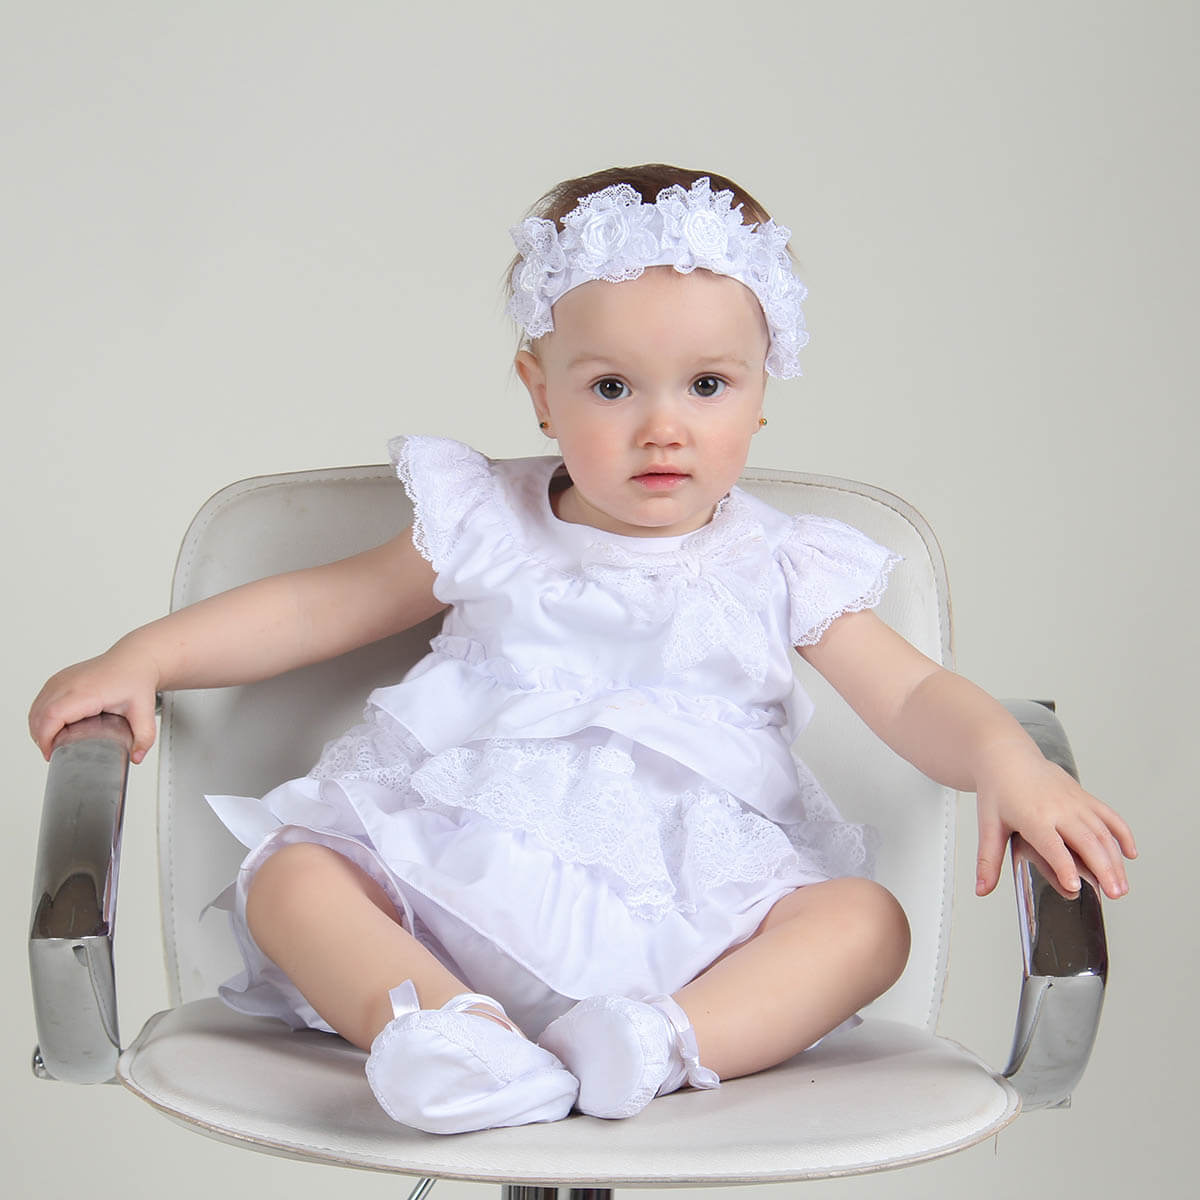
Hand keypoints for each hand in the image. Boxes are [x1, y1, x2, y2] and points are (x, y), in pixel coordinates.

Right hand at [29, 644, 159, 763]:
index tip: (52, 753)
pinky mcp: (58, 679)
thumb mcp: (144, 710)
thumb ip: (144, 736)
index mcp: (86, 692)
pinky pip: (39, 701)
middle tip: (54, 752)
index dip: (46, 738)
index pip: (52, 716)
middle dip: (41, 738)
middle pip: (39, 715)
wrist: (132, 659)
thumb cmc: (135, 679)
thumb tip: (136, 758)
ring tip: (51, 743)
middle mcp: (69, 683)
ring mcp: (60, 680)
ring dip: (38, 728)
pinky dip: (39, 717)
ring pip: (35, 708)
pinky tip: (48, 728)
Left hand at [974, 744, 1136, 900]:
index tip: (1075, 886)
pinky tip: (1130, 853)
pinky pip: (1110, 815)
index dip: (1064, 866)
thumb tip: (982, 889)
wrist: (1007, 756)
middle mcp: (1059, 808)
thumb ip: (988, 860)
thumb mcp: (989, 825)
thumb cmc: (998, 790)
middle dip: (1103, 869)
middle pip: (1086, 841)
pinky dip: (1123, 834)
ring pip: (1103, 832)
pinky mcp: (1085, 797)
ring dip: (1116, 860)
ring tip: (1121, 886)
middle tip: (1114, 894)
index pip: (1052, 845)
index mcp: (1033, 816)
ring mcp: (1075, 801)